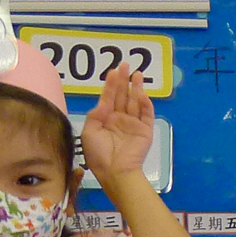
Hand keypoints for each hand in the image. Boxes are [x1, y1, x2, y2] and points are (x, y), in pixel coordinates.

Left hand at [80, 64, 153, 180]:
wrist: (114, 172)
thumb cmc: (99, 154)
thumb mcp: (89, 133)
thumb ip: (95, 115)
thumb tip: (103, 102)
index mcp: (106, 119)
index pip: (109, 97)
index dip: (111, 84)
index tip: (113, 71)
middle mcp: (120, 119)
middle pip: (123, 96)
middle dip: (124, 80)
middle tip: (125, 64)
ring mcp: (133, 124)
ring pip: (136, 102)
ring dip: (137, 88)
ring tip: (138, 74)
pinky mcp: (145, 131)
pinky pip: (146, 115)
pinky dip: (146, 104)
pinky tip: (142, 93)